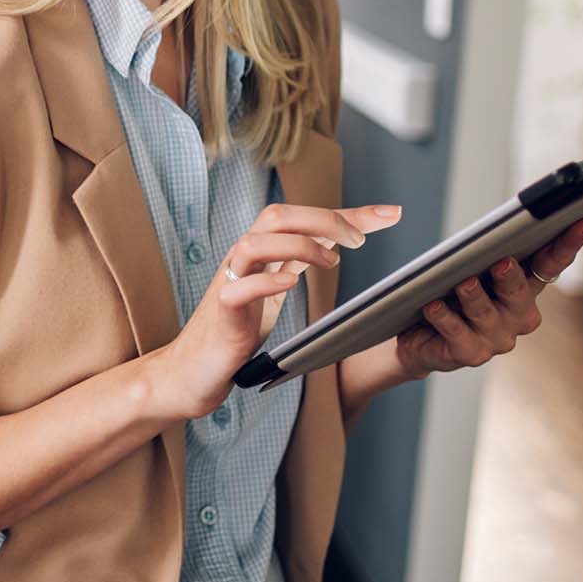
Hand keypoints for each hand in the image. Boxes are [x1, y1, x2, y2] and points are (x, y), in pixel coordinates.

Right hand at [151, 203, 401, 420]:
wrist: (193, 368)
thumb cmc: (235, 326)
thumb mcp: (275, 286)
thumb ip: (301, 259)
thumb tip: (339, 237)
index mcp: (259, 251)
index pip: (302, 217)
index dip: (347, 213)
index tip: (389, 213)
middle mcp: (242, 258)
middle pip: (276, 216)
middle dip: (322, 219)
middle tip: (359, 240)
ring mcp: (228, 282)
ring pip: (254, 243)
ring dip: (297, 245)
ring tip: (330, 260)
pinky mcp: (221, 312)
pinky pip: (238, 288)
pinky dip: (265, 281)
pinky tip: (290, 283)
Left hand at [393, 217, 582, 377]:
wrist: (421, 338)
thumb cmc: (448, 293)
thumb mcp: (462, 264)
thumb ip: (469, 243)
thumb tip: (425, 212)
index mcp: (524, 286)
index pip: (550, 264)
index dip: (566, 245)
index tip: (581, 222)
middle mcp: (517, 314)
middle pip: (519, 292)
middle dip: (512, 277)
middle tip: (503, 262)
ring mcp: (496, 337)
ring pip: (487, 314)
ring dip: (475, 297)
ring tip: (464, 282)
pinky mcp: (470, 353)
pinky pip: (458, 334)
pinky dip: (445, 319)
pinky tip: (434, 306)